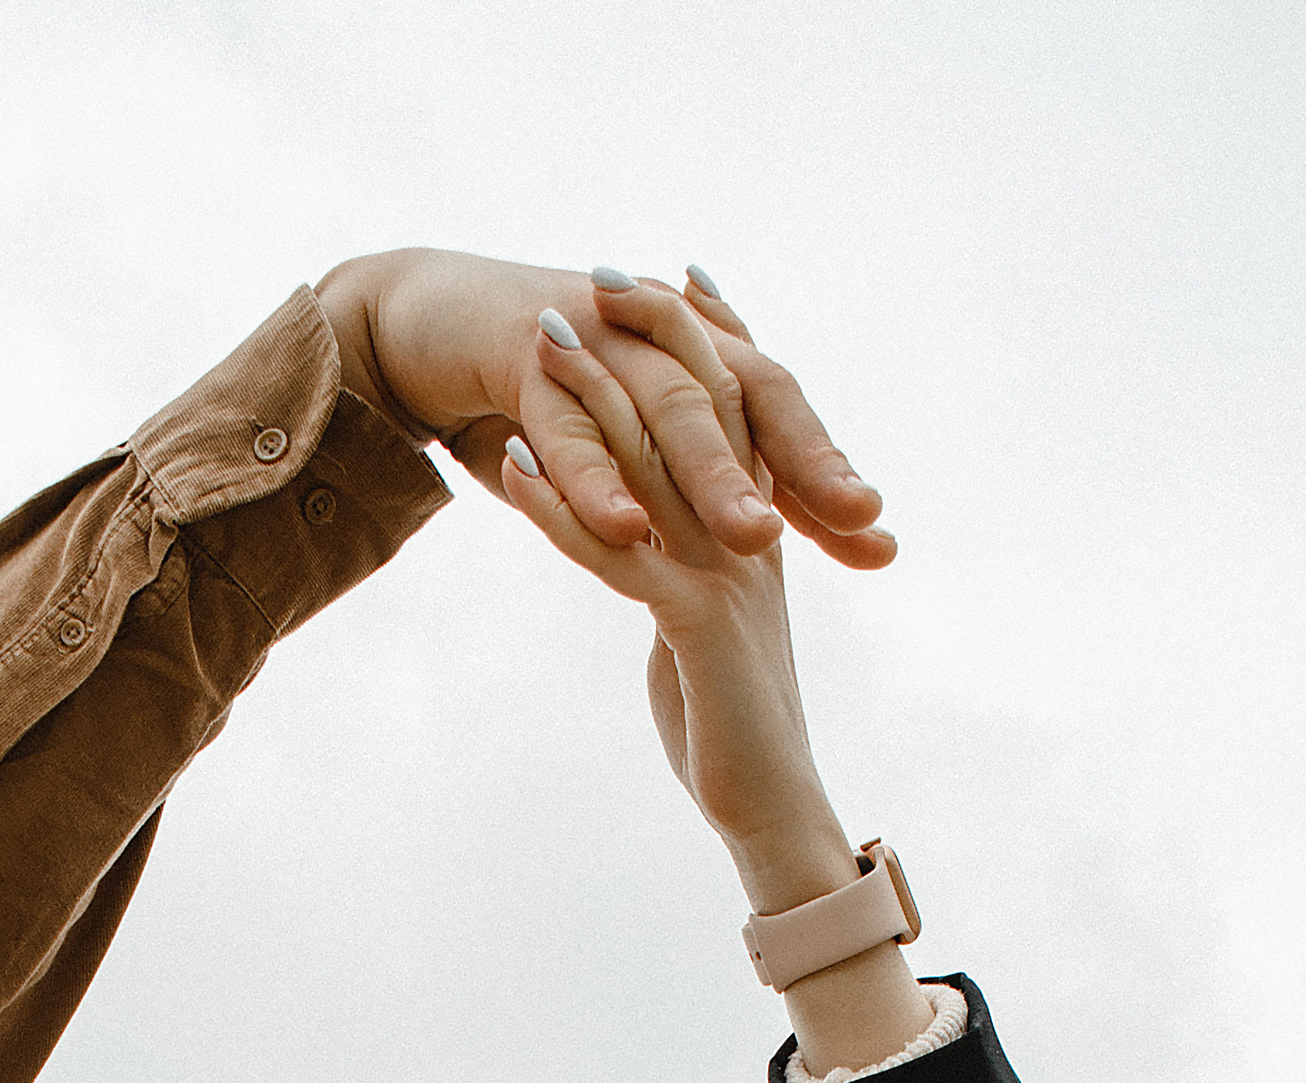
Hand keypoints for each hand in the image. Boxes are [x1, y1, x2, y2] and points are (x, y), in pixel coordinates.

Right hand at [316, 251, 891, 572]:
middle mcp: (654, 337)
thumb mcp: (619, 432)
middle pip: (746, 399)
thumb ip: (683, 477)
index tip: (879, 542)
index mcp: (686, 353)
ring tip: (753, 540)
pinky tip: (623, 530)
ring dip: (712, 477)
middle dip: (802, 465)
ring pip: (665, 411)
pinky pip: (566, 431)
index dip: (825, 475)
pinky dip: (594, 482)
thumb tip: (763, 535)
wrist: (426, 318)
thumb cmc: (534, 389)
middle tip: (856, 519)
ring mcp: (592, 343)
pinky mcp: (521, 362)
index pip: (775, 414)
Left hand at [496, 269, 926, 1072]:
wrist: (775, 818)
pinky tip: (513, 463)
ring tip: (536, 342)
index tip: (660, 282)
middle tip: (589, 279)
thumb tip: (665, 576)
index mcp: (763, 537)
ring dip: (592, 399)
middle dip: (646, 340)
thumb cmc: (735, 745)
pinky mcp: (695, 625)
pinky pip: (618, 548)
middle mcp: (753, 540)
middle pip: (699, 411)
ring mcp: (727, 576)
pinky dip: (564, 501)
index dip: (704, 342)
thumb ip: (692, 595)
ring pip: (654, 464)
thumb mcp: (708, 648)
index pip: (739, 415)